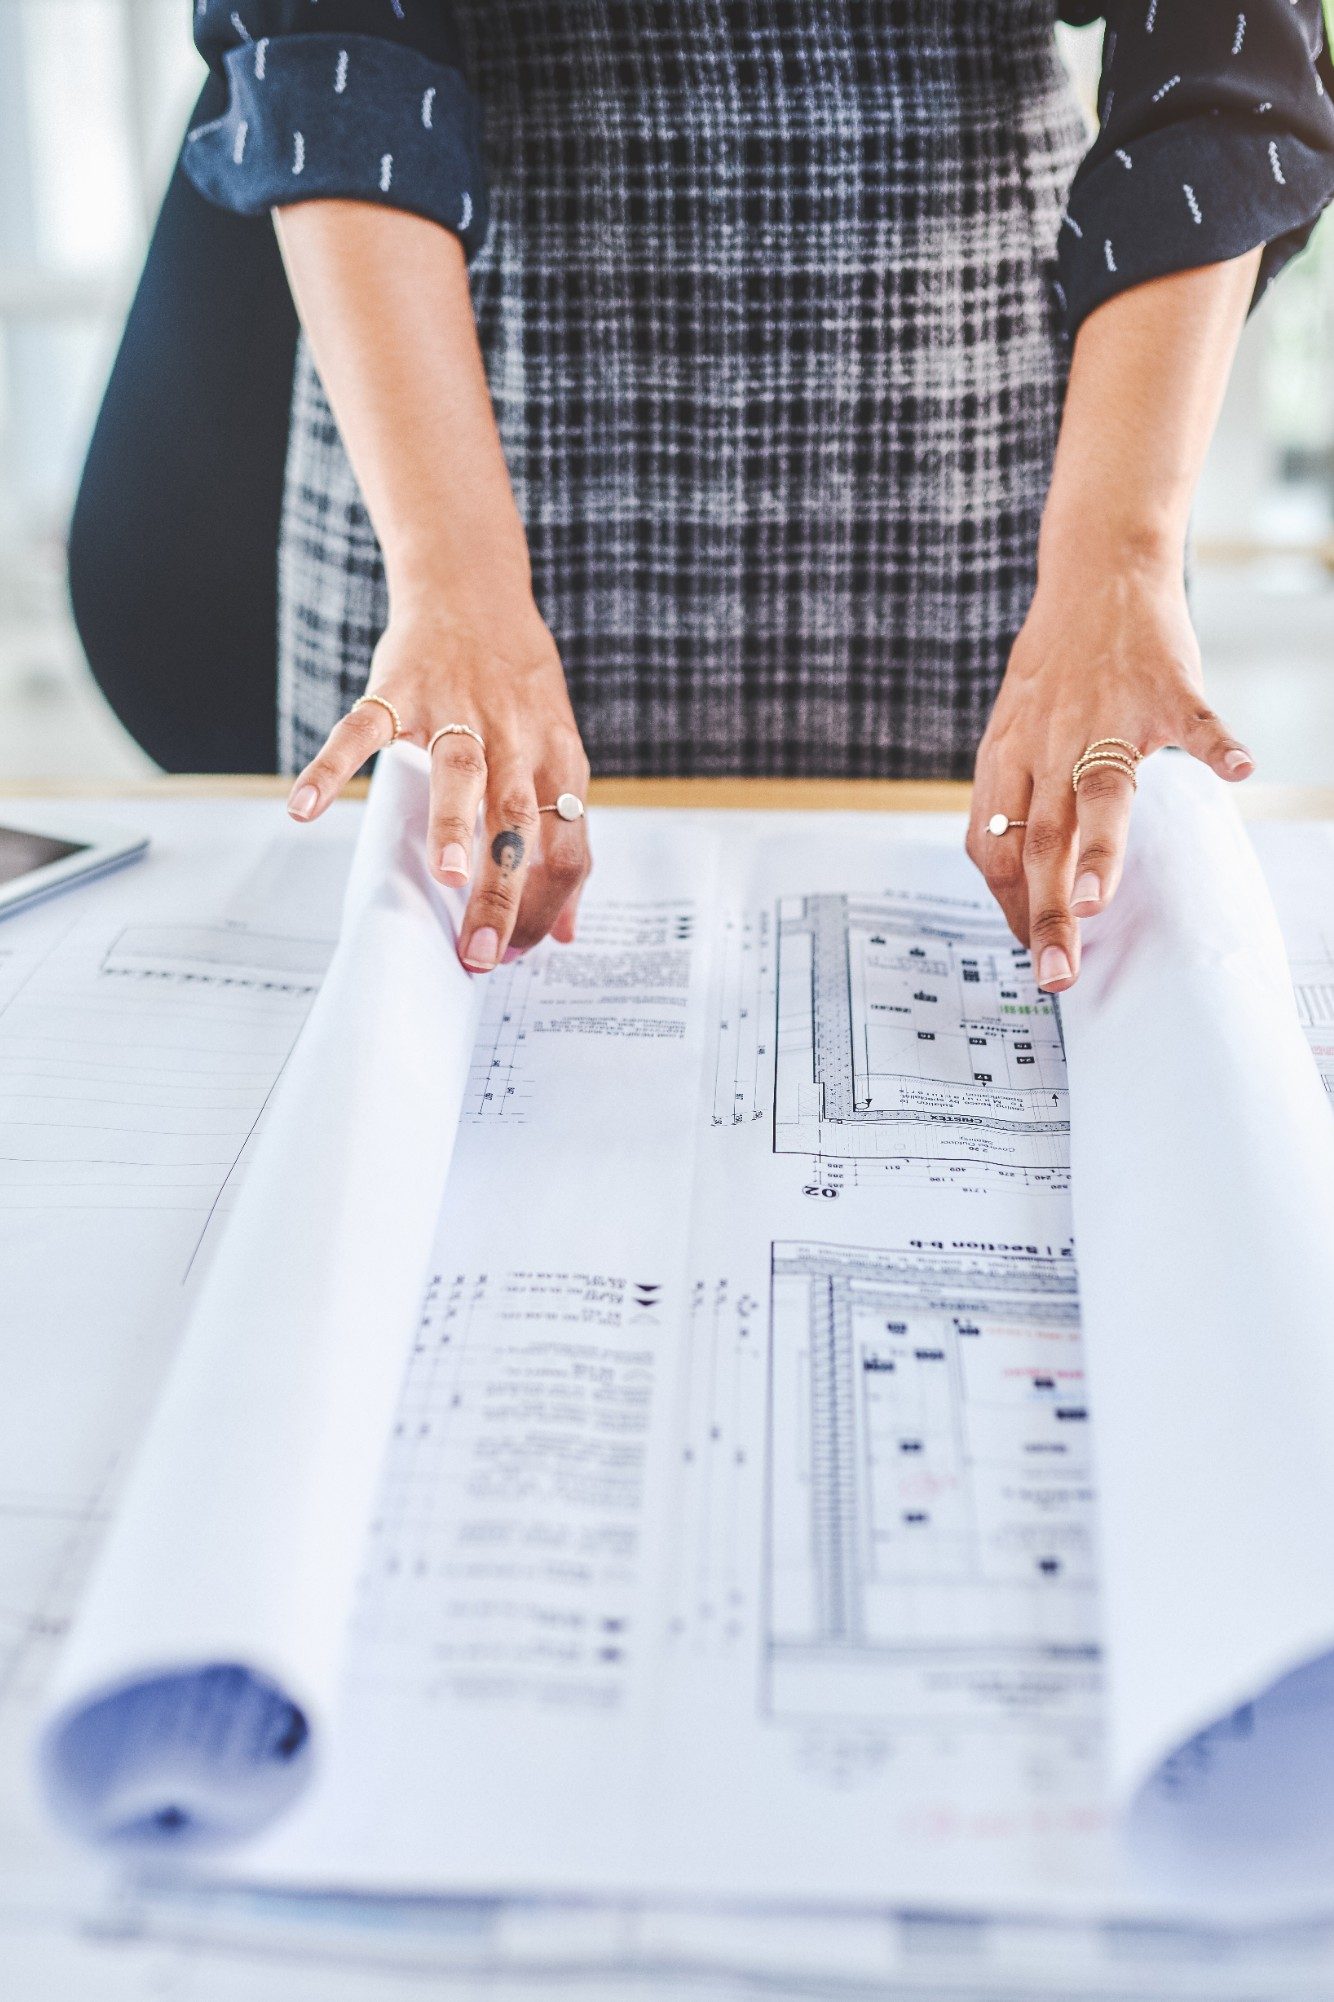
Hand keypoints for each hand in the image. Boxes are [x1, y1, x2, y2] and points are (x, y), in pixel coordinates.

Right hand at [286, 598, 590, 971]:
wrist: (473, 591)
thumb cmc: (517, 686)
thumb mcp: (556, 755)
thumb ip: (562, 840)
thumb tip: (563, 931)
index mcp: (557, 758)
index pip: (566, 844)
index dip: (546, 903)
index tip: (516, 952)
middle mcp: (513, 734)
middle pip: (518, 819)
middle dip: (504, 889)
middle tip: (482, 952)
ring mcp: (455, 706)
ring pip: (461, 769)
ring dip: (454, 824)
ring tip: (446, 878)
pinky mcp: (399, 686)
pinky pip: (363, 728)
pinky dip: (331, 766)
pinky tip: (303, 808)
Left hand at [966, 557, 1253, 991]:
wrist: (1096, 572)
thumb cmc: (1057, 663)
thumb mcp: (1014, 729)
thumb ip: (1015, 797)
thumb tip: (1013, 876)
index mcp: (1008, 759)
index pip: (994, 848)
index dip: (1010, 905)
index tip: (1028, 954)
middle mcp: (1049, 743)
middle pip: (1040, 839)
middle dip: (1047, 913)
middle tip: (1055, 974)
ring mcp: (1107, 715)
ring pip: (1099, 790)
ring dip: (1100, 850)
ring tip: (1099, 903)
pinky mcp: (1163, 686)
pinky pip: (1194, 720)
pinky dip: (1217, 743)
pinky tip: (1239, 771)